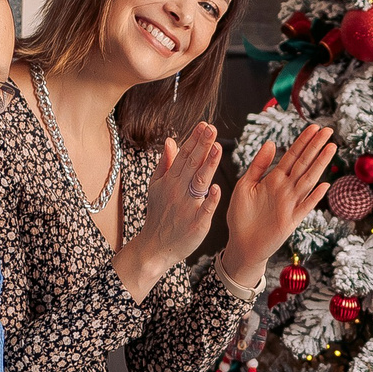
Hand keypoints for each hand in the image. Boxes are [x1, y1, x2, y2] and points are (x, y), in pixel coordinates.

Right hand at [116, 125, 223, 299]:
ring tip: (217, 148)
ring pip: (199, 182)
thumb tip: (171, 140)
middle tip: (212, 128)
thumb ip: (166, 163)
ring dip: (208, 164)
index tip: (204, 124)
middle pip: (192, 164)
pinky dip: (210, 200)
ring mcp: (187, 206)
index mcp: (170, 180)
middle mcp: (178, 190)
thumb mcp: (156, 187)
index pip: (184, 155)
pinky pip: (204, 209)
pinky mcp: (195, 223)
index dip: (194, 139)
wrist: (155, 247)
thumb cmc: (159, 215)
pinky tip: (217, 188)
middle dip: (202, 145)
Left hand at [221, 124, 337, 284]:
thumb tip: (270, 142)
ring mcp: (290, 204)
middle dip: (315, 146)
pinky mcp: (291, 220)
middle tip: (328, 130)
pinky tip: (325, 185)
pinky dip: (315, 197)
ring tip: (331, 148)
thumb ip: (258, 165)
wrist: (241, 244)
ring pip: (308, 180)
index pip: (292, 155)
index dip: (303, 141)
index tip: (314, 127)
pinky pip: (305, 206)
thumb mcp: (245, 185)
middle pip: (304, 163)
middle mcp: (285, 188)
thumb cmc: (241, 216)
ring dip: (320, 164)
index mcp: (274, 179)